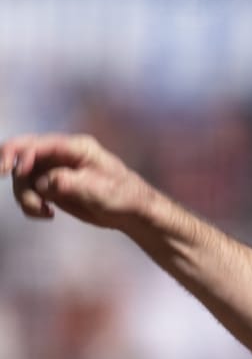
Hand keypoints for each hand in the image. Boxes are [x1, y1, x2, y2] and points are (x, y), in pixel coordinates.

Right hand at [2, 133, 152, 229]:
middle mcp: (61, 156)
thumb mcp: (99, 189)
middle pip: (23, 155)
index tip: (16, 171)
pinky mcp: (52, 188)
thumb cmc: (124, 196)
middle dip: (10, 165)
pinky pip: (30, 193)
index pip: (39, 144)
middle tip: (2, 174)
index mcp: (75, 148)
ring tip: (43, 211)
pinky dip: (31, 204)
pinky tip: (47, 214)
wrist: (133, 214)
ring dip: (25, 195)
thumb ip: (69, 183)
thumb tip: (42, 183)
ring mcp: (54, 172)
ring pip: (23, 178)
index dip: (22, 154)